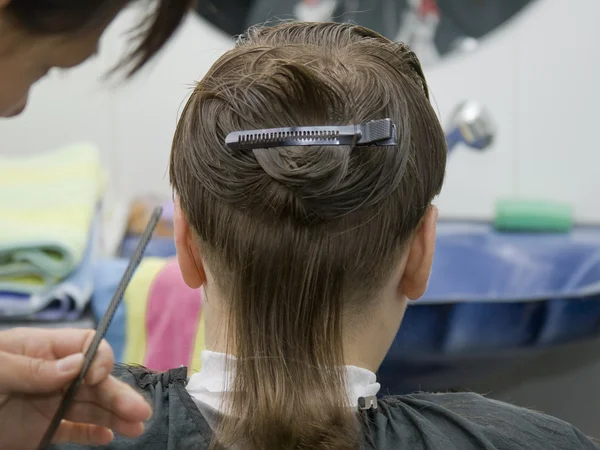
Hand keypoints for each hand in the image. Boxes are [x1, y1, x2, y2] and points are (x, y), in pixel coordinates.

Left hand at [0, 328, 151, 449]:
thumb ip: (33, 367)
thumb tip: (77, 365)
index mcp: (41, 350)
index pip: (86, 347)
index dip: (98, 361)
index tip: (93, 380)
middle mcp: (52, 375)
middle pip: (95, 381)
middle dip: (118, 394)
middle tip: (140, 413)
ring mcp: (47, 403)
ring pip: (90, 407)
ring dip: (115, 415)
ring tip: (136, 428)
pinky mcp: (41, 430)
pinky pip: (73, 429)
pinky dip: (92, 433)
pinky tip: (108, 438)